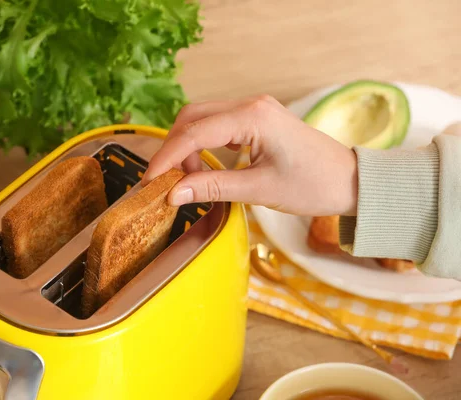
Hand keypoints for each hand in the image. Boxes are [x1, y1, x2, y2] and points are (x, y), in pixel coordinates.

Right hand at [141, 95, 357, 215]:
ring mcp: (255, 109)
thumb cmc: (315, 185)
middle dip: (174, 148)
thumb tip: (174, 193)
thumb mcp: (260, 189)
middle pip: (193, 117)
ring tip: (188, 178)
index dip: (167, 157)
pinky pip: (218, 125)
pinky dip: (203, 144)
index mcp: (253, 117)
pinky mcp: (258, 119)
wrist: (352, 181)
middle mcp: (252, 105)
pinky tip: (205, 166)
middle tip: (166, 181)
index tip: (150, 180)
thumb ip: (213, 188)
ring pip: (203, 118)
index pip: (195, 133)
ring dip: (187, 146)